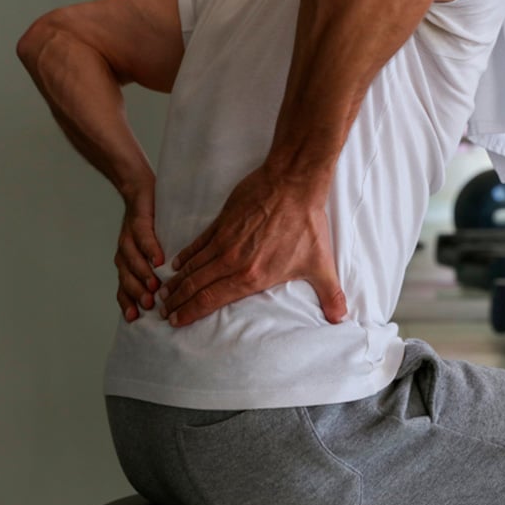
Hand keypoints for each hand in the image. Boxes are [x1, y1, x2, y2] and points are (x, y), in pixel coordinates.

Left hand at [115, 184, 163, 321]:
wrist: (140, 191)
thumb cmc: (150, 227)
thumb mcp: (151, 253)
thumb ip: (156, 274)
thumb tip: (174, 299)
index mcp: (127, 266)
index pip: (124, 290)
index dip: (128, 304)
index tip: (135, 319)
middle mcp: (124, 254)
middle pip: (126, 279)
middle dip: (137, 293)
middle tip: (150, 305)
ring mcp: (129, 238)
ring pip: (132, 260)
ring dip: (143, 274)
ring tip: (155, 285)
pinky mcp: (137, 222)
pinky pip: (142, 238)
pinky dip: (149, 249)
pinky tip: (159, 259)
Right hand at [158, 166, 346, 326]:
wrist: (293, 183)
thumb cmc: (306, 224)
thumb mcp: (320, 263)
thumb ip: (329, 294)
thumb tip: (341, 319)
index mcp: (252, 277)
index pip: (212, 300)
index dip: (191, 312)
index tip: (176, 321)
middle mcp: (233, 261)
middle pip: (197, 286)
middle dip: (177, 301)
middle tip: (164, 312)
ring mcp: (225, 241)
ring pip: (193, 266)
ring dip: (177, 281)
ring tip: (165, 292)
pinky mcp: (222, 222)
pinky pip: (198, 243)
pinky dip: (186, 255)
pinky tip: (177, 263)